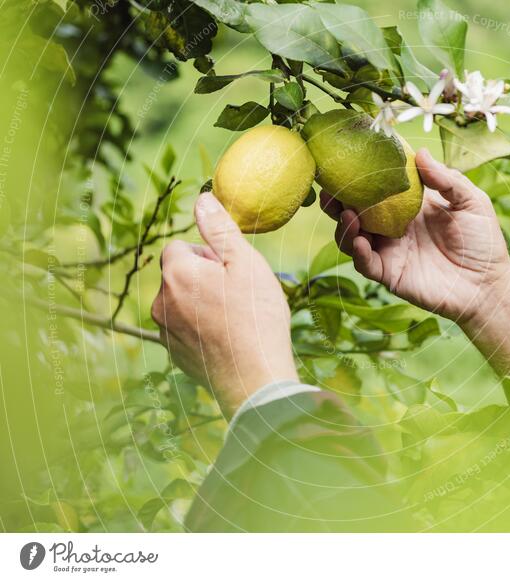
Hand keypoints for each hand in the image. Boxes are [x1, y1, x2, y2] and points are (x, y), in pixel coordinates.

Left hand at [151, 193, 297, 418]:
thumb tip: (201, 199)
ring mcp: (165, 332)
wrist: (254, 378)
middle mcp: (160, 301)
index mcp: (176, 273)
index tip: (231, 270)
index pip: (178, 247)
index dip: (207, 254)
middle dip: (204, 278)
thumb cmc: (255, 317)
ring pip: (182, 303)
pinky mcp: (174, 355)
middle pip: (179, 275)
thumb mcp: (244, 263)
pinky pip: (186, 330)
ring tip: (236, 319)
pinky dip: (203, 329)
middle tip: (238, 294)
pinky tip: (230, 339)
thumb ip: (219, 229)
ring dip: (203, 304)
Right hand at [324, 149, 509, 375]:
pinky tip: (360, 241)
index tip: (347, 161)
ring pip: (353, 236)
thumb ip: (446, 179)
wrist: (488, 286)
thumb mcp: (471, 201)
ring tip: (346, 214)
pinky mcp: (390, 274)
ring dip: (344, 225)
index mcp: (410, 205)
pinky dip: (358, 252)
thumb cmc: (483, 242)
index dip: (361, 175)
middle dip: (339, 199)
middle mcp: (393, 226)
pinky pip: (366, 263)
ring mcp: (390, 250)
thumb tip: (420, 153)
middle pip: (356, 210)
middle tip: (331, 189)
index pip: (378, 186)